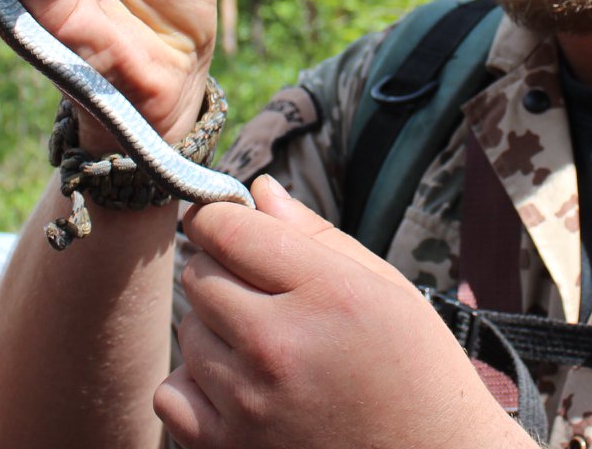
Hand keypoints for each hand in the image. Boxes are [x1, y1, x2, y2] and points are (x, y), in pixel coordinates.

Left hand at [156, 176, 534, 448]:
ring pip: (186, 329)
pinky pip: (172, 393)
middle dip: (222, 270)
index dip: (219, 216)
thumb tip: (259, 189)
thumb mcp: (389, 289)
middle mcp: (282, 344)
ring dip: (214, 328)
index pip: (229, 228)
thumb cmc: (419, 373)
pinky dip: (195, 384)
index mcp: (329, 293)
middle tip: (263, 291)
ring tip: (267, 345)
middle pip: (199, 274)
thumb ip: (317, 236)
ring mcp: (251, 402)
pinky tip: (238, 385)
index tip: (227, 222)